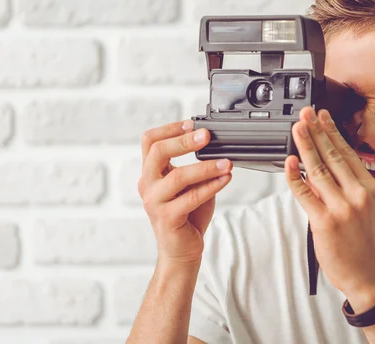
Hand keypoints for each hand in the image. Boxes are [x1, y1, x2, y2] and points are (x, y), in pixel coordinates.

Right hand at [138, 120, 232, 266]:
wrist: (182, 250)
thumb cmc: (188, 215)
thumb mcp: (191, 184)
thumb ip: (196, 165)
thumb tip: (216, 144)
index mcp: (151, 173)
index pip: (150, 141)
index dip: (170, 129)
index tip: (192, 124)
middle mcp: (148, 185)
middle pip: (158, 152)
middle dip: (184, 141)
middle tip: (207, 136)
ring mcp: (154, 202)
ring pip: (178, 177)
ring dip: (206, 167)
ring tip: (227, 162)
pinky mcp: (167, 218)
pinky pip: (190, 198)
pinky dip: (211, 186)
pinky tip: (225, 179)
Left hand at [285, 107, 374, 304]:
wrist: (364, 273)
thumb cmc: (361, 239)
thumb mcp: (362, 207)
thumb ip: (343, 184)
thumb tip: (319, 161)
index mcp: (370, 187)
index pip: (348, 152)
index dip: (332, 131)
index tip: (322, 115)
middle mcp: (359, 194)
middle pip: (333, 155)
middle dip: (317, 131)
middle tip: (305, 113)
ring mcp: (342, 208)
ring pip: (318, 170)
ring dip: (305, 146)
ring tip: (296, 128)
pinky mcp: (325, 221)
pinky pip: (305, 194)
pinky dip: (295, 176)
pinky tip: (289, 162)